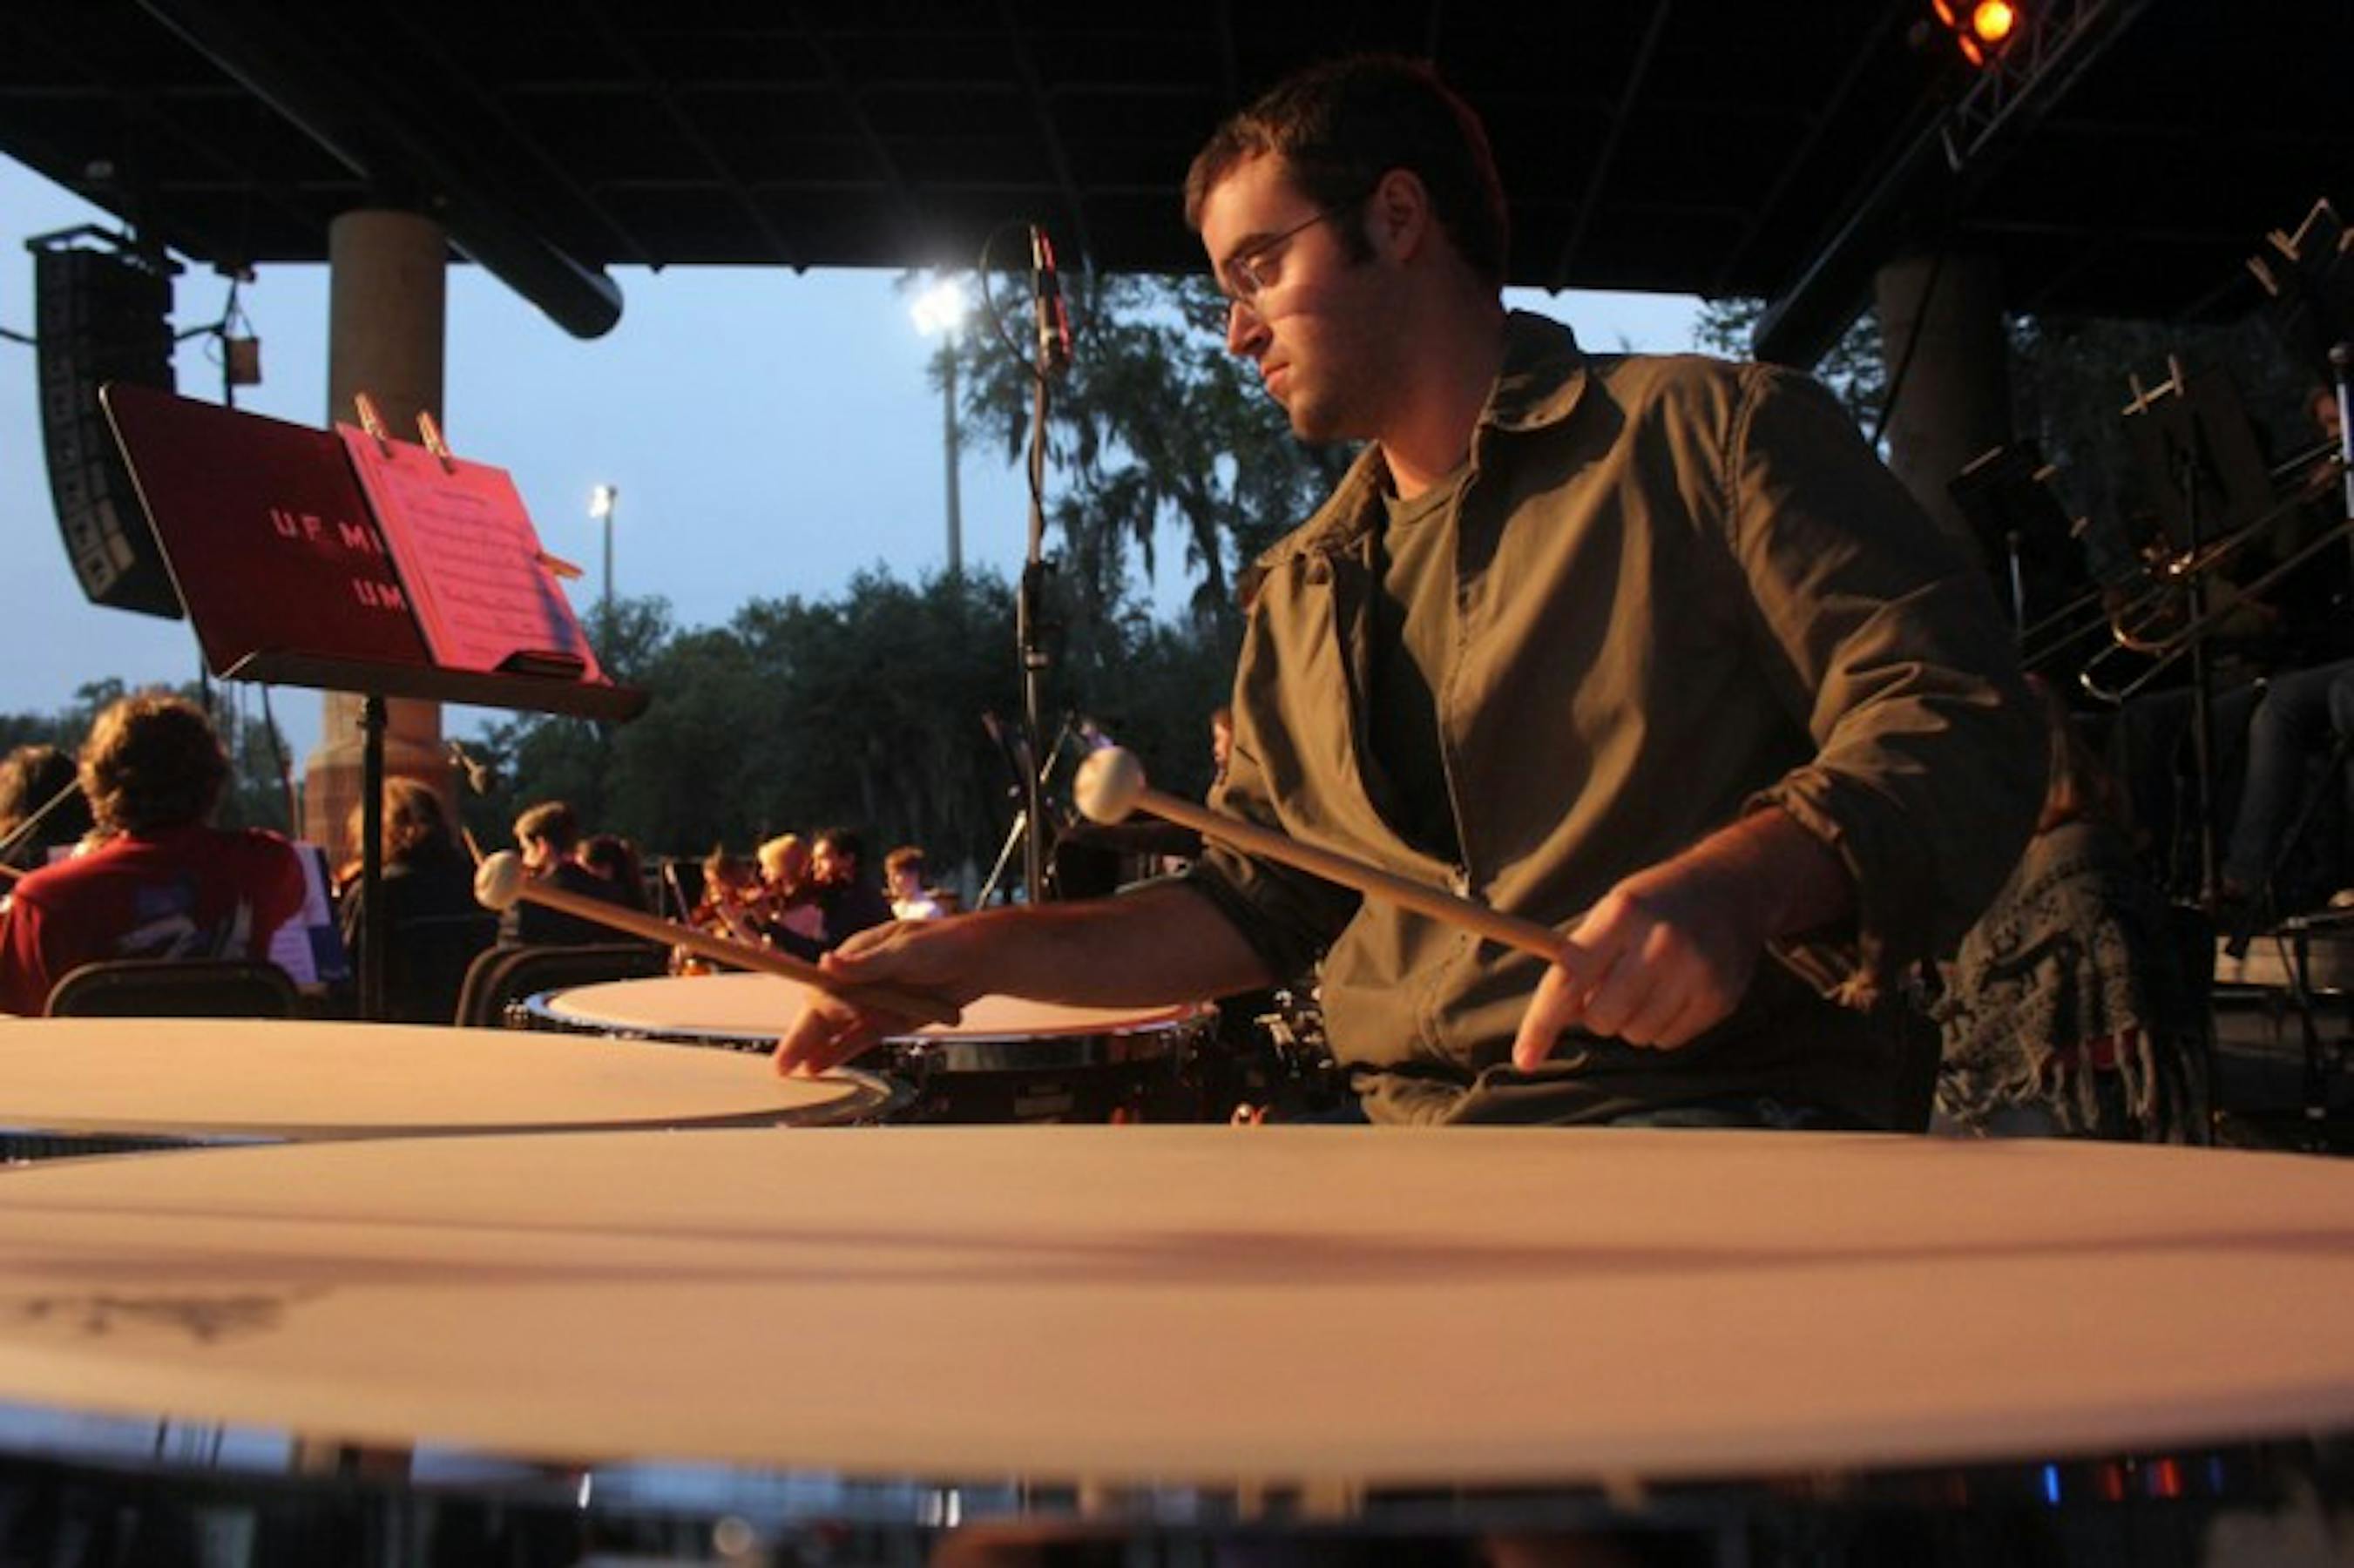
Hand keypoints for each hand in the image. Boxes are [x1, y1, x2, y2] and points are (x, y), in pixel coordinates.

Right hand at [772, 916, 986, 1077]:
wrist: (980, 959)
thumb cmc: (943, 943)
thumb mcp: (906, 950)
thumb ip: (867, 963)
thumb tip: (827, 962)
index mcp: (856, 956)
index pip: (823, 984)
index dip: (813, 1005)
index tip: (812, 1021)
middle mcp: (859, 981)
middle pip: (822, 1013)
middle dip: (801, 1038)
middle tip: (782, 1064)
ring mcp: (873, 1002)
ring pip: (835, 1030)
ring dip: (815, 1049)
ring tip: (792, 1072)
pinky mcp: (888, 1021)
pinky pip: (857, 1039)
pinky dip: (839, 1052)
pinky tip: (818, 1066)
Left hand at [1509, 857, 1770, 1067]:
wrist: (1732, 889)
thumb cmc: (1655, 906)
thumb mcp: (1612, 913)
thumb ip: (1580, 961)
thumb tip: (1555, 1019)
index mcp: (1622, 914)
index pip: (1568, 980)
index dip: (1541, 1023)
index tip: (1523, 1059)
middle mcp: (1660, 942)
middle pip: (1601, 1018)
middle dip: (1596, 1013)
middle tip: (1613, 986)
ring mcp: (1694, 971)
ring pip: (1635, 1035)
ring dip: (1631, 1021)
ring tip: (1649, 984)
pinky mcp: (1719, 997)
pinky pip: (1667, 1041)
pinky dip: (1661, 1026)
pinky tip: (1674, 993)